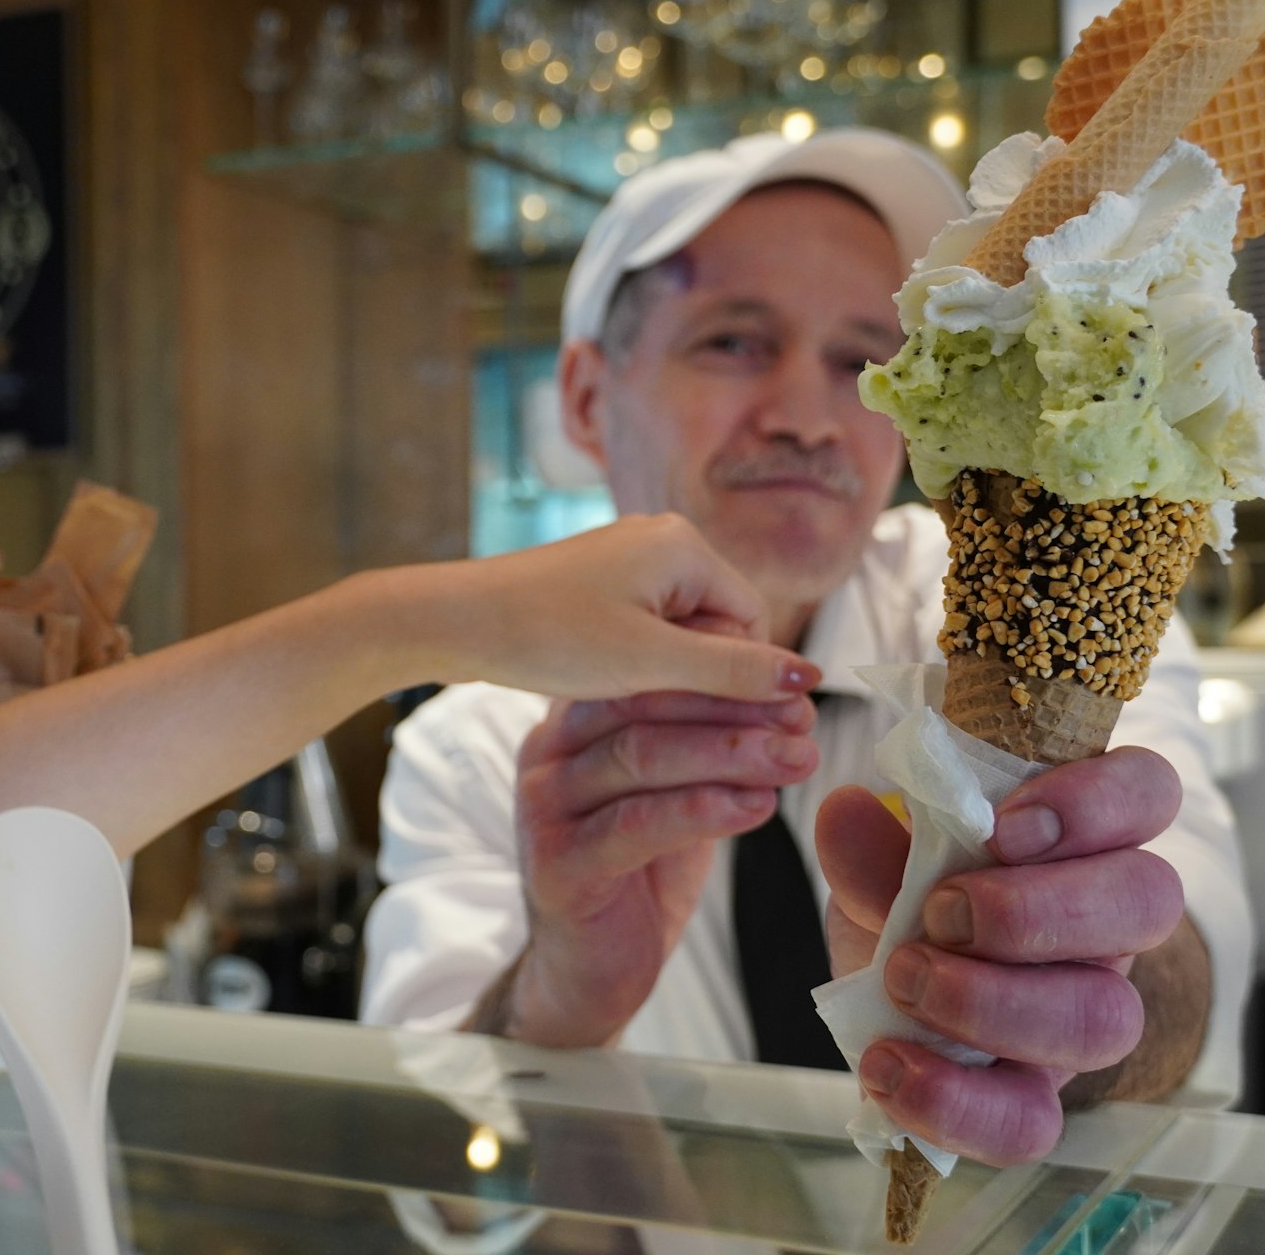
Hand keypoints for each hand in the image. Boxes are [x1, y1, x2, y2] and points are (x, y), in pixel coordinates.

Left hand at [444, 514, 819, 702]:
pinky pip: (643, 629)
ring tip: (629, 704)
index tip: (724, 725)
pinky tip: (606, 690)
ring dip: (666, 676)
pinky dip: (635, 664)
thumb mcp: (651, 663)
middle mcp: (661, 539)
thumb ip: (733, 672)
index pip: (752, 622)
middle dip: (701, 677)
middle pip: (719, 626)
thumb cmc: (549, 636)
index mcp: (684, 545)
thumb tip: (808, 681)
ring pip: (679, 634)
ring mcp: (626, 561)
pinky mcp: (597, 584)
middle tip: (671, 722)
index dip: (741, 679)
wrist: (456, 622)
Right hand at [475, 690, 821, 1046]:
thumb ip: (709, 741)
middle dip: (732, 704)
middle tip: (801, 716)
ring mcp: (546, 809)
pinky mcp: (557, 866)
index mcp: (575, 720)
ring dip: (730, 753)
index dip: (720, 664)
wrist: (591, 970)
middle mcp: (549, 753)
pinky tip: (756, 807)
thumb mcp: (676, 790)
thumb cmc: (639, 871)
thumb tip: (789, 692)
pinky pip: (634, 825)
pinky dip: (701, 810)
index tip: (791, 676)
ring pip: (640, 756)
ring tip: (796, 758)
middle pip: (642, 703)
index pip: (644, 667)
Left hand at [817, 748, 1188, 1165]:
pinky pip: (1032, 1123)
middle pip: (1147, 902)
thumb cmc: (912, 902)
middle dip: (1035, 909)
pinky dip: (954, 1101)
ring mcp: (1083, 1015)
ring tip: (904, 979)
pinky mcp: (1037, 1096)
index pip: (1146, 791)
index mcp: (1084, 839)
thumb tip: (845, 811)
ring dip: (994, 1002)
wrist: (891, 997)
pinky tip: (887, 1064)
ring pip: (1104, 1018)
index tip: (1001, 826)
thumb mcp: (883, 861)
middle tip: (939, 912)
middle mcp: (1106, 925)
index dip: (1092, 803)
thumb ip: (870, 844)